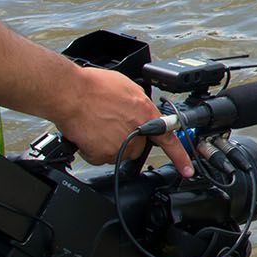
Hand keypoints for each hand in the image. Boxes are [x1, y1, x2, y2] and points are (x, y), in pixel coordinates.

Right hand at [55, 67, 193, 176]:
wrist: (70, 93)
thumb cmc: (94, 86)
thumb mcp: (128, 87)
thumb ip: (140, 104)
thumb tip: (140, 111)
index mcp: (145, 113)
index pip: (169, 139)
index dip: (180, 156)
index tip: (187, 169)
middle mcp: (135, 132)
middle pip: (137, 147)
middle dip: (126, 138)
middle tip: (110, 122)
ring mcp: (119, 145)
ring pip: (118, 152)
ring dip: (109, 143)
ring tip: (97, 124)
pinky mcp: (103, 154)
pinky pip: (100, 157)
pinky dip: (93, 149)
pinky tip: (89, 133)